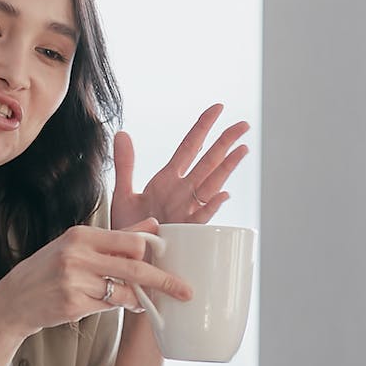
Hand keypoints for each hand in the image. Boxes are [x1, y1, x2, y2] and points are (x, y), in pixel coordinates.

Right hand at [0, 220, 189, 338]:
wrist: (13, 301)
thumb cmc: (46, 271)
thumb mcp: (76, 246)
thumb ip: (116, 238)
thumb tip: (154, 226)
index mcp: (80, 235)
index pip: (131, 241)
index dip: (153, 252)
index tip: (169, 260)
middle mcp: (77, 255)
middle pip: (136, 267)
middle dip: (164, 280)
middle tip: (184, 291)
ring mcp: (74, 281)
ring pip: (124, 292)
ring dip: (137, 299)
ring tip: (140, 301)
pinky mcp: (73, 305)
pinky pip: (109, 307)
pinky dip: (116, 307)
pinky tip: (112, 305)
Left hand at [110, 104, 249, 229]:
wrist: (125, 257)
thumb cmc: (128, 227)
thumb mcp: (124, 193)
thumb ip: (126, 164)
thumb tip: (121, 133)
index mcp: (167, 180)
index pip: (189, 148)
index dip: (202, 128)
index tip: (217, 108)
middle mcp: (181, 193)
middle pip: (208, 163)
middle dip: (225, 143)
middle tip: (244, 124)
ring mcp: (186, 211)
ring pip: (211, 185)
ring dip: (226, 168)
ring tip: (242, 149)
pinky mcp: (185, 232)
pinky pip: (200, 218)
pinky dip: (211, 206)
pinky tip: (223, 193)